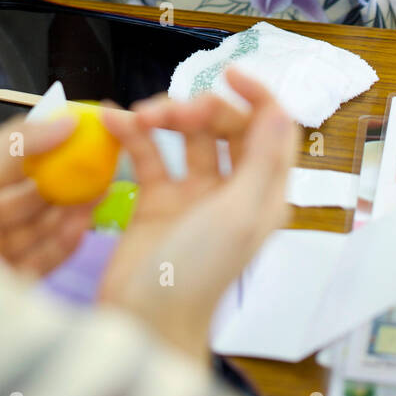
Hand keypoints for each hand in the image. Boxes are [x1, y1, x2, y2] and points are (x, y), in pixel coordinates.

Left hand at [0, 113, 92, 276]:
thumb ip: (19, 145)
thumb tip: (66, 120)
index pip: (15, 165)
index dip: (50, 151)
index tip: (83, 138)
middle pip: (31, 201)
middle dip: (68, 184)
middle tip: (101, 169)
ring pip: (39, 232)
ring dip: (70, 212)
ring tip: (99, 193)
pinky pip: (38, 264)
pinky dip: (62, 245)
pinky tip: (81, 224)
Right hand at [98, 68, 297, 361]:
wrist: (145, 322)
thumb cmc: (198, 274)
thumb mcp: (238, 213)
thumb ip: (260, 159)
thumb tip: (282, 109)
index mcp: (263, 194)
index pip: (272, 129)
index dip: (257, 95)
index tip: (229, 72)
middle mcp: (232, 190)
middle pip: (225, 126)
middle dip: (200, 109)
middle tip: (174, 112)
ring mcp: (193, 195)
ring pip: (184, 136)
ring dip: (163, 117)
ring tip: (139, 117)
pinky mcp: (155, 201)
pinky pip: (148, 155)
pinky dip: (132, 135)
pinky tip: (114, 122)